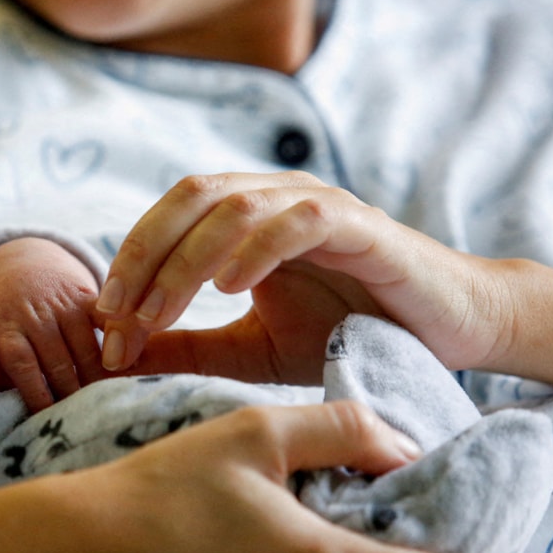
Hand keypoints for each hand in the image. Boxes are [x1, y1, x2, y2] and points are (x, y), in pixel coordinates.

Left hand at [0, 237, 104, 410]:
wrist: (20, 261)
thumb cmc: (3, 311)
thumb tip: (15, 396)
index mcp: (7, 326)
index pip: (22, 365)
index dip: (36, 394)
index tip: (46, 418)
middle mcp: (36, 314)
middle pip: (58, 364)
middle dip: (70, 396)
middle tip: (81, 421)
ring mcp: (64, 304)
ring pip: (87, 350)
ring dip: (96, 381)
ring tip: (104, 404)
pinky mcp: (87, 296)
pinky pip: (107, 322)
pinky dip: (118, 344)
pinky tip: (126, 367)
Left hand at [96, 172, 511, 380]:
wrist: (447, 334)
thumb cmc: (349, 334)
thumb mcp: (249, 348)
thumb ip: (187, 346)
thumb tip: (115, 355)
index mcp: (244, 218)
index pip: (169, 218)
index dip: (129, 264)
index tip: (104, 325)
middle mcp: (275, 197)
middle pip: (189, 198)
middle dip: (143, 256)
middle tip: (116, 315)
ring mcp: (317, 205)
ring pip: (233, 205)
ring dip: (185, 260)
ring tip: (159, 313)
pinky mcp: (360, 226)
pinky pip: (297, 220)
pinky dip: (255, 248)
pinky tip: (228, 289)